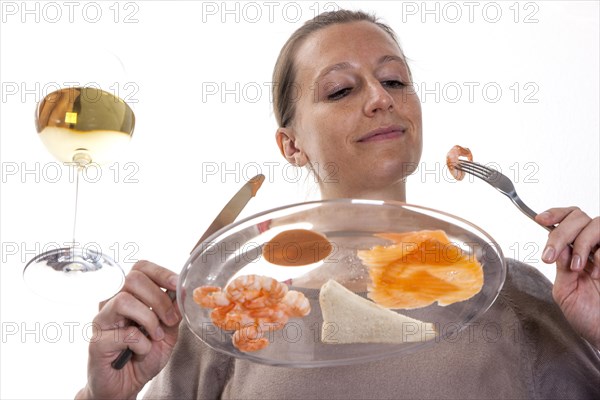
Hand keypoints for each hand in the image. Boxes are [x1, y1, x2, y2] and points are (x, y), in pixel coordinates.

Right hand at [76, 260, 181, 399]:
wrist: (126, 385)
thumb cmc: (144, 355)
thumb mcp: (168, 331)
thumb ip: (173, 311)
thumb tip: (183, 293)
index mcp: (130, 295)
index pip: (140, 268)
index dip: (161, 272)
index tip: (178, 285)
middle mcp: (113, 302)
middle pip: (133, 279)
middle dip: (158, 299)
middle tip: (169, 320)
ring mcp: (102, 320)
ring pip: (124, 300)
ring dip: (148, 319)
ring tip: (155, 336)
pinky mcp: (97, 341)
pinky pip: (123, 333)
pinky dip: (141, 343)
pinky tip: (141, 351)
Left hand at [536, 207, 599, 348]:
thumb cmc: (587, 316)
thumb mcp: (565, 291)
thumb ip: (561, 267)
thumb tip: (557, 246)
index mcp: (576, 251)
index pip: (567, 220)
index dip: (555, 214)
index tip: (541, 220)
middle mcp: (593, 247)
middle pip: (578, 217)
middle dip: (561, 234)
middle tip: (551, 255)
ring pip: (596, 224)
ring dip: (582, 243)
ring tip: (578, 267)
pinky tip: (597, 273)